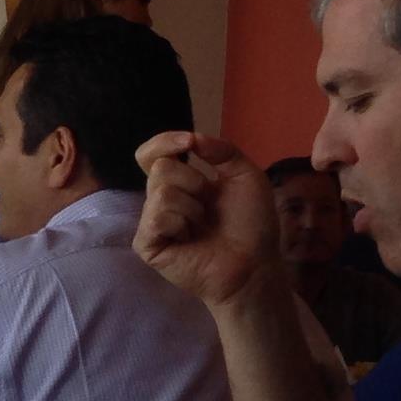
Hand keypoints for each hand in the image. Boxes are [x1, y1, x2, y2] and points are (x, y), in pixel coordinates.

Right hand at [131, 131, 285, 309]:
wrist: (254, 262)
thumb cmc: (251, 223)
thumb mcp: (246, 175)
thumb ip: (222, 150)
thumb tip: (191, 138)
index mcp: (180, 182)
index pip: (152, 154)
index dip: (164, 142)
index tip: (189, 143)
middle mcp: (161, 199)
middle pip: (160, 168)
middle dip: (193, 181)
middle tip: (208, 207)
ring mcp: (151, 222)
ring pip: (161, 191)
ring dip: (192, 206)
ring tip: (202, 226)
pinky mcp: (146, 243)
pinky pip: (157, 216)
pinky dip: (180, 223)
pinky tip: (189, 239)